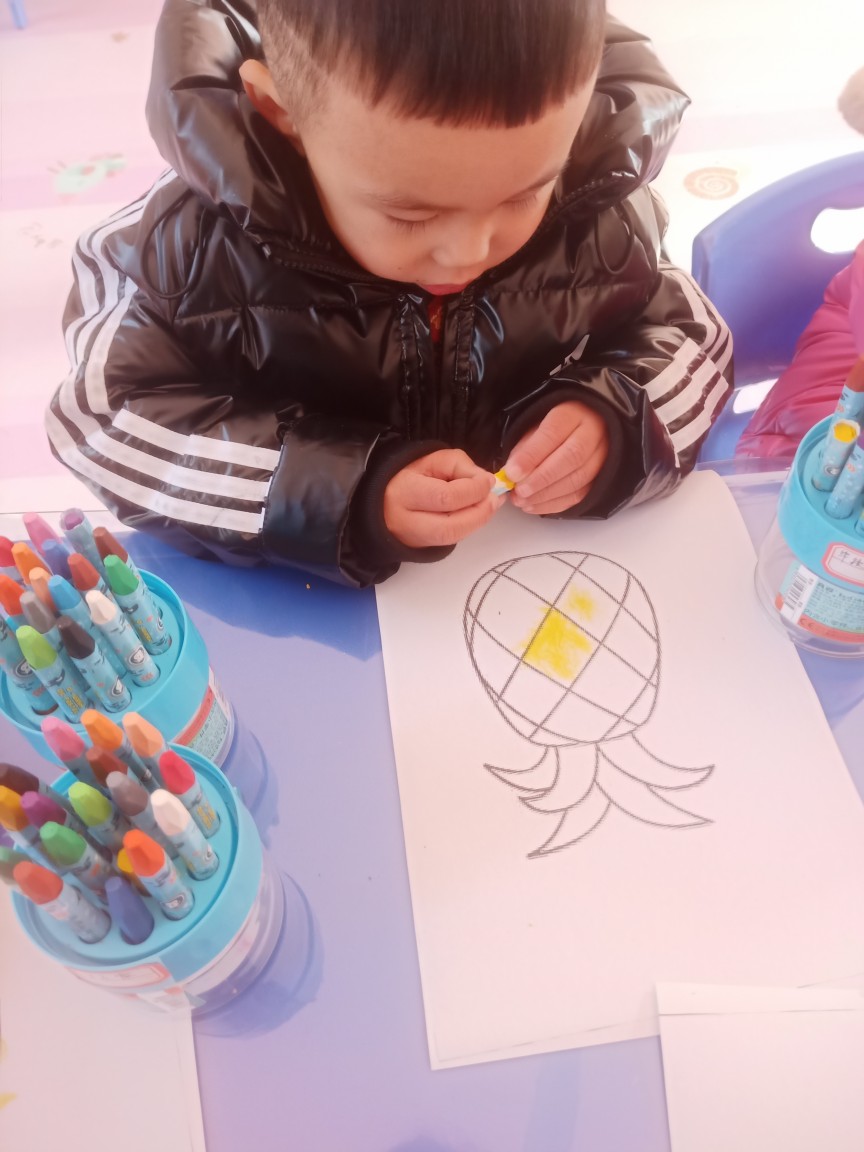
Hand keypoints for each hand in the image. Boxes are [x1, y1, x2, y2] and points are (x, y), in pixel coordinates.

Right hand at [384, 449, 503, 547]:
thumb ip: (460, 465)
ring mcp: (412, 539)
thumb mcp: (432, 459)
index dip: (474, 490)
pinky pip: (450, 541)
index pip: (445, 497)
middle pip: (450, 526)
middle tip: (494, 499)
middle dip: (480, 513)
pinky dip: (468, 527)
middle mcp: (405, 521)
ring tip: (489, 505)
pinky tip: (476, 514)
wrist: (383, 498)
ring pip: (451, 539)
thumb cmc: (409, 475)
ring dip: (477, 522)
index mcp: (404, 492)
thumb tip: (485, 483)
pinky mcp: (420, 548)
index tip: (488, 480)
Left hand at [503, 401, 608, 513]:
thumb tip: (512, 473)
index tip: (512, 472)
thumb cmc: (551, 430)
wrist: (580, 430)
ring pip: (578, 480)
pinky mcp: (600, 478)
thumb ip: (525, 448)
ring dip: (546, 495)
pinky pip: (580, 495)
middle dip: (541, 478)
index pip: (553, 433)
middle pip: (571, 458)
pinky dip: (554, 505)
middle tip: (519, 491)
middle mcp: (593, 432)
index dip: (531, 455)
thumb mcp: (534, 427)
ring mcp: (602, 456)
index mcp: (573, 413)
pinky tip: (534, 506)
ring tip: (522, 501)